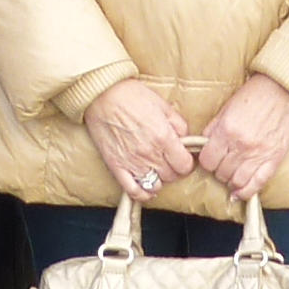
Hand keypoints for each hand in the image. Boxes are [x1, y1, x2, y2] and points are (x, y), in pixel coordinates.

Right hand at [81, 79, 199, 199]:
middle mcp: (149, 153)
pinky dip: (142, 194)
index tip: (184, 157)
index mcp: (163, 137)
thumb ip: (178, 124)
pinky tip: (147, 189)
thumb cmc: (131, 95)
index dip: (187, 162)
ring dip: (159, 180)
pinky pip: (132, 190)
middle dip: (174, 170)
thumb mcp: (162, 104)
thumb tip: (185, 139)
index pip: (184, 165)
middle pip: (172, 176)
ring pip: (155, 185)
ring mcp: (132, 162)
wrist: (101, 95)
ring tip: (157, 170)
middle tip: (170, 161)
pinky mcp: (116, 166)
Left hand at [194, 73, 288, 200]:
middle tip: (223, 164)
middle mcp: (241, 145)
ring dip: (231, 181)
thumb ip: (214, 128)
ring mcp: (259, 154)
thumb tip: (203, 145)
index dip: (207, 161)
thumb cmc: (255, 95)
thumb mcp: (227, 107)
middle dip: (218, 170)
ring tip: (231, 175)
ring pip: (236, 181)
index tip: (211, 158)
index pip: (207, 161)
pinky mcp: (274, 159)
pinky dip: (246, 192)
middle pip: (221, 172)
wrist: (284, 89)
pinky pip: (257, 183)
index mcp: (227, 130)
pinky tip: (239, 193)